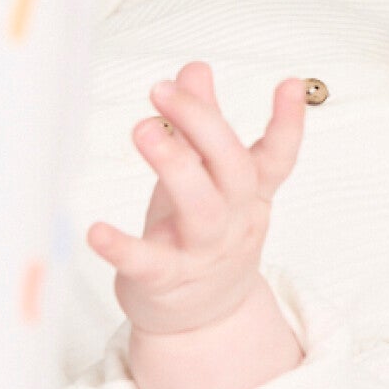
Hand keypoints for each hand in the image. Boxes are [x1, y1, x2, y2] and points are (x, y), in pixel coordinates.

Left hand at [88, 63, 307, 338]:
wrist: (203, 320)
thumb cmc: (200, 235)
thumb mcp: (206, 179)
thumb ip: (201, 126)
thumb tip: (196, 68)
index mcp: (248, 193)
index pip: (277, 157)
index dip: (289, 122)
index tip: (292, 83)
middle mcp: (233, 220)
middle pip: (233, 169)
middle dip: (203, 124)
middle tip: (163, 90)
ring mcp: (202, 251)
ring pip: (201, 209)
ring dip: (174, 167)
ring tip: (142, 131)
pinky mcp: (166, 279)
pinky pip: (147, 263)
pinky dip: (122, 247)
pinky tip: (96, 230)